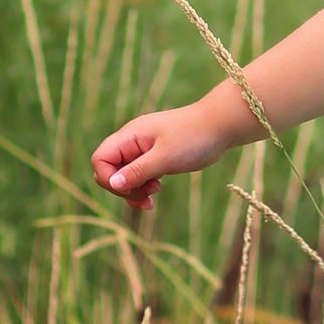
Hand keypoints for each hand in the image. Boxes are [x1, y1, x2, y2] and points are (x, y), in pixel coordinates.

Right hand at [90, 101, 238, 211]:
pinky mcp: (157, 158)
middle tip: (147, 195)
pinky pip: (140, 176)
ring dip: (134, 191)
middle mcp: (133, 142)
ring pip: (126, 176)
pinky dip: (144, 188)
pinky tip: (154, 197)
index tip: (130, 188)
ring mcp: (145, 150)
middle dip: (123, 188)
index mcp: (130, 136)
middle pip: (110, 170)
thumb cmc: (194, 138)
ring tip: (154, 195)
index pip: (100, 159)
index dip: (108, 178)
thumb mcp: (164, 158)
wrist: (222, 126)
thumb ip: (137, 171)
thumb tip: (113, 184)